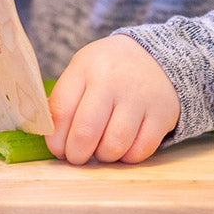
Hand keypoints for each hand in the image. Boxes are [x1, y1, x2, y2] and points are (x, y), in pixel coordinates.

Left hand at [45, 35, 180, 164]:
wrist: (156, 57)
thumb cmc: (108, 71)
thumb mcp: (81, 71)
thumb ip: (63, 100)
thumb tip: (51, 138)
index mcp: (86, 68)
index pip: (61, 111)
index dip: (55, 139)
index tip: (57, 149)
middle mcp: (112, 81)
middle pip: (86, 132)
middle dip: (76, 154)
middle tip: (77, 157)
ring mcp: (140, 97)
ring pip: (114, 145)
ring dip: (103, 156)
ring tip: (101, 150)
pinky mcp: (162, 114)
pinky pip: (140, 150)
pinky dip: (128, 157)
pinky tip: (123, 148)